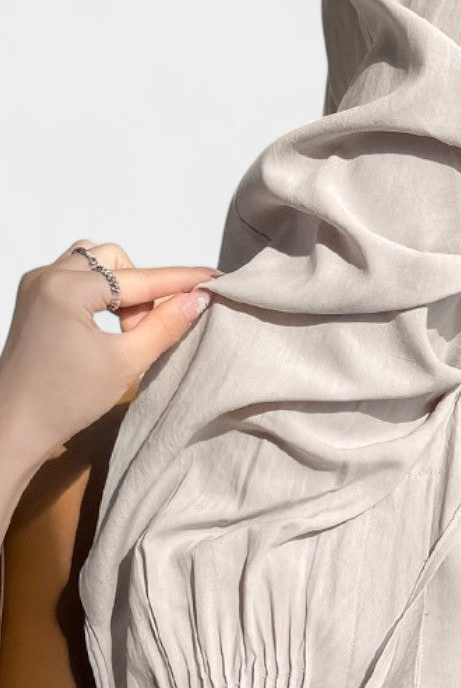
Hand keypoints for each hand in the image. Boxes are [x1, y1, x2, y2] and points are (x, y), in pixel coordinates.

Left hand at [0, 238, 223, 471]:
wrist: (15, 426)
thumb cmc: (68, 399)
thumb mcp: (126, 362)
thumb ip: (165, 325)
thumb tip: (199, 297)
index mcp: (68, 288)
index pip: (139, 279)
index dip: (179, 279)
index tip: (214, 277)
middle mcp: (48, 274)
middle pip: (115, 261)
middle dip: (139, 290)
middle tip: (142, 332)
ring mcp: (37, 284)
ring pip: (94, 264)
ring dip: (120, 288)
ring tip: (125, 329)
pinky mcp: (33, 298)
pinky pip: (76, 276)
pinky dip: (100, 293)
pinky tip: (106, 326)